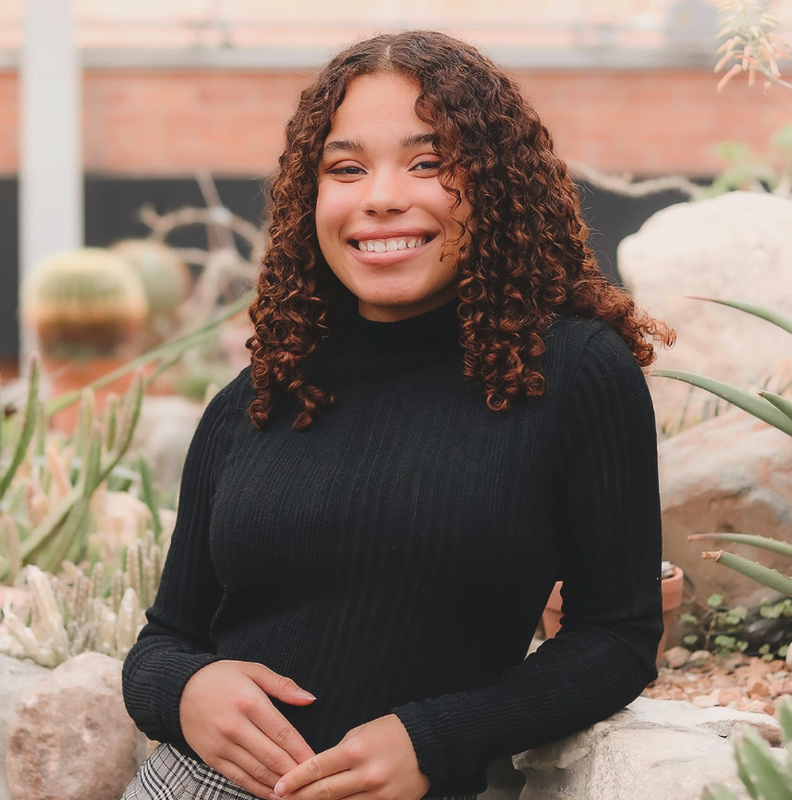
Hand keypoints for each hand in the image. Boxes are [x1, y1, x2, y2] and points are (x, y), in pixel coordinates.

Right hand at [180, 660, 316, 798]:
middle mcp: (235, 726)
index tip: (317, 761)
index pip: (282, 732)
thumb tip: (309, 699)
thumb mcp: (253, 670)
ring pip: (256, 771)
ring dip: (279, 783)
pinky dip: (257, 788)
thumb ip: (283, 685)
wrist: (179, 689)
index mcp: (249, 702)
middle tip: (312, 781)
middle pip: (272, 756)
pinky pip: (238, 778)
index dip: (301, 750)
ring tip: (296, 791)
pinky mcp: (211, 758)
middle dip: (295, 771)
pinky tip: (272, 793)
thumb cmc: (222, 676)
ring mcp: (221, 745)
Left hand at [273, 714, 429, 799]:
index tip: (278, 787)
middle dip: (299, 797)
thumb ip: (340, 752)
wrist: (428, 743)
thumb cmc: (392, 732)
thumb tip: (319, 769)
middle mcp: (366, 775)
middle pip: (324, 792)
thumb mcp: (362, 732)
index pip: (317, 767)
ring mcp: (378, 794)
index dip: (295, 779)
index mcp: (357, 750)